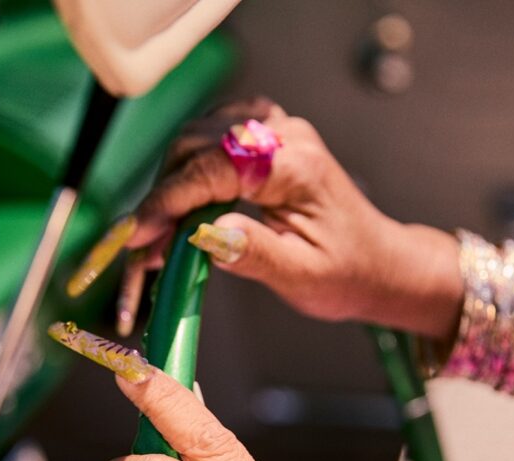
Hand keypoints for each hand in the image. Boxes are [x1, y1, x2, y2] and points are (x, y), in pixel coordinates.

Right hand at [124, 98, 462, 338]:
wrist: (378, 264)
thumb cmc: (346, 274)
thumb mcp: (301, 276)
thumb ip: (253, 252)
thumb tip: (203, 235)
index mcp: (296, 167)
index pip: (214, 168)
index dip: (167, 200)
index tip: (135, 236)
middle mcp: (286, 136)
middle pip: (198, 144)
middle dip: (161, 194)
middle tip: (139, 247)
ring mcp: (277, 131)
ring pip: (199, 136)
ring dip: (169, 182)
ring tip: (154, 236)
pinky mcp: (269, 139)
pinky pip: (213, 137)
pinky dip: (187, 168)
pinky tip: (179, 203)